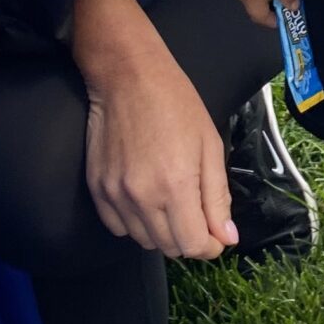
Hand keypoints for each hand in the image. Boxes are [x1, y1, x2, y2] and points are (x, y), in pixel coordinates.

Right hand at [84, 53, 237, 260]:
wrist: (128, 77)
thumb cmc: (175, 103)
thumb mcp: (210, 146)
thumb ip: (218, 197)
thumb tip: (226, 237)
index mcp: (176, 186)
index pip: (192, 245)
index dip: (209, 246)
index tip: (216, 235)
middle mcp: (142, 197)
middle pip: (169, 247)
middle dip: (189, 238)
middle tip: (197, 216)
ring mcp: (115, 195)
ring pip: (143, 240)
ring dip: (162, 232)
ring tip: (171, 203)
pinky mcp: (97, 189)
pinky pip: (118, 227)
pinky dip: (135, 223)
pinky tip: (145, 200)